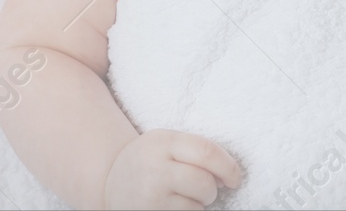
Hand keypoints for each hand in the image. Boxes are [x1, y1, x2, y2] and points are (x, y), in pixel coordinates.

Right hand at [104, 129, 242, 209]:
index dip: (228, 167)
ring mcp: (150, 196)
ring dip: (198, 205)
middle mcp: (154, 169)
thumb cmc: (149, 161)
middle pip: (204, 183)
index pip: (206, 152)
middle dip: (212, 190)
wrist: (110, 182)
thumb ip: (194, 151)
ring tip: (181, 197)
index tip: (235, 178)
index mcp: (161, 142)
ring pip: (196, 207)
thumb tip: (229, 175)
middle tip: (205, 190)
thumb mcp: (165, 144)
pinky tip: (173, 207)